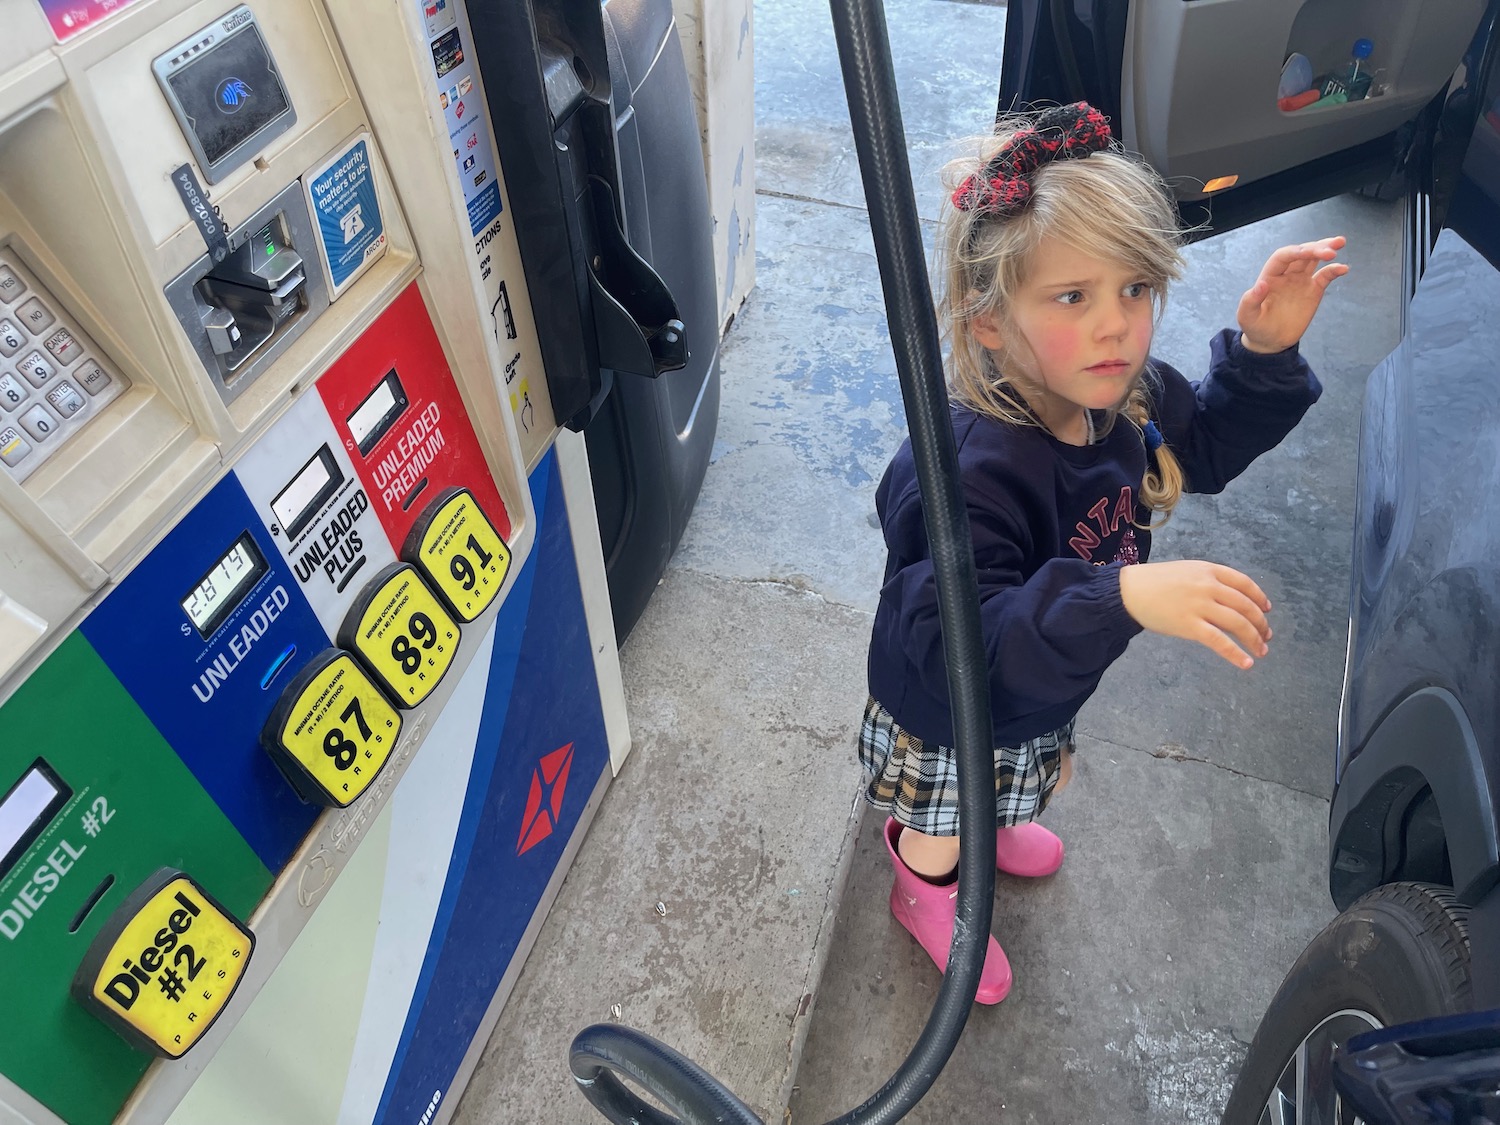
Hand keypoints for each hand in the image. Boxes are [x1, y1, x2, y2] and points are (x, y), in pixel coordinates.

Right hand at [1118, 560, 1271, 669]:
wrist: (1127, 591)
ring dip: (1254, 639)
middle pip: (1245, 606)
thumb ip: (1207, 580)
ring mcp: (1200, 606)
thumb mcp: (1186, 571)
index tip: (1266, 609)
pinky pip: (1219, 641)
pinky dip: (1235, 654)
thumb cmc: (1154, 582)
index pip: (1244, 583)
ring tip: (1261, 650)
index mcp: (1208, 570)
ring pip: (1237, 623)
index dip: (1259, 598)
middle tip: (1266, 636)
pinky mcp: (1189, 625)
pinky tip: (1246, 663)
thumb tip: (1228, 599)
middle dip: (1260, 623)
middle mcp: (1209, 586)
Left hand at [1236, 236, 1349, 353]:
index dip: (1295, 252)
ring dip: (1326, 249)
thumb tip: (1261, 284)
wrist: (1270, 340)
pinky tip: (1344, 269)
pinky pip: (1325, 276)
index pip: (1283, 256)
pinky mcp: (1313, 290)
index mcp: (1270, 276)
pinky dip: (1334, 270)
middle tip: (1331, 250)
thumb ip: (1250, 300)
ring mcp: (1301, 280)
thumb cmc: (1255, 327)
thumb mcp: (1247, 316)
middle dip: (1315, 248)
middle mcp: (1286, 274)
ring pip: (1314, 259)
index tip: (1308, 252)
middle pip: (1302, 254)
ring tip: (1340, 243)